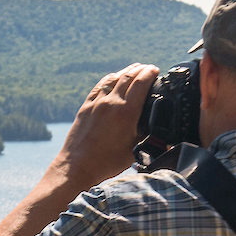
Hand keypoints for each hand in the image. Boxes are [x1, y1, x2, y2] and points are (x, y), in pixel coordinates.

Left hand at [58, 64, 157, 191]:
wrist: (77, 166)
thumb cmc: (106, 163)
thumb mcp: (134, 150)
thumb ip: (146, 136)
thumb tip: (158, 131)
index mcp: (126, 112)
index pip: (140, 83)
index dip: (149, 73)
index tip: (155, 70)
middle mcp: (110, 103)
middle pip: (128, 76)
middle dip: (140, 70)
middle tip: (148, 68)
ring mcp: (96, 103)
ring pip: (113, 79)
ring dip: (126, 71)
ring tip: (134, 69)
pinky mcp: (86, 107)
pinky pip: (99, 86)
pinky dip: (110, 79)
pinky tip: (113, 78)